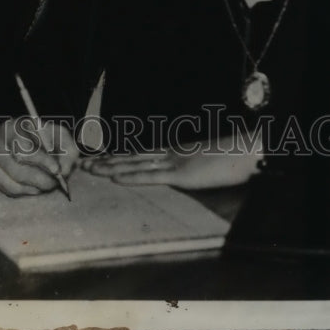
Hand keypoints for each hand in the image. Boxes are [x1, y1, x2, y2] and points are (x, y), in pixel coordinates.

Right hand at [0, 116, 77, 197]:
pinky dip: (26, 193)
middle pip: (19, 171)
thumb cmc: (42, 138)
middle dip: (42, 180)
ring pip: (15, 185)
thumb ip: (67, 149)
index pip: (24, 148)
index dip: (42, 161)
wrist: (19, 142)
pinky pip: (9, 192)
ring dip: (36, 189)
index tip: (57, 170)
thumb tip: (64, 171)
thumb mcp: (58, 135)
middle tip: (55, 183)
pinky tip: (34, 186)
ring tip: (47, 184)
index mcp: (12, 127)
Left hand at [81, 143, 261, 189]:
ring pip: (135, 166)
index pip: (141, 155)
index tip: (101, 159)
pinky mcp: (180, 175)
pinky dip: (130, 177)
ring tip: (90, 169)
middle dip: (106, 161)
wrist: (245, 151)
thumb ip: (192, 166)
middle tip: (83, 163)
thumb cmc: (231, 158)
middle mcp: (169, 155)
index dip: (119, 157)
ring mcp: (173, 163)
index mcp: (175, 152)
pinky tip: (115, 178)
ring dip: (110, 168)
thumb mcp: (206, 162)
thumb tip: (184, 173)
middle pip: (132, 157)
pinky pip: (151, 177)